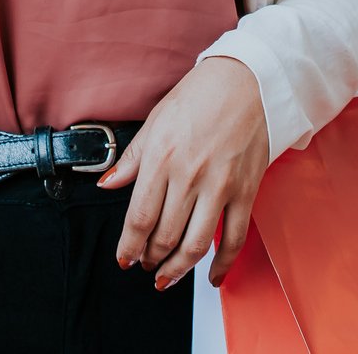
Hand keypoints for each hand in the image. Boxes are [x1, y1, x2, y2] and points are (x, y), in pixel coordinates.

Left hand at [99, 56, 269, 289]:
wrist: (248, 80)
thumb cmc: (199, 95)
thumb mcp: (156, 121)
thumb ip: (132, 159)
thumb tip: (108, 184)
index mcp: (162, 158)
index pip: (139, 218)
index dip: (128, 246)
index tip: (123, 259)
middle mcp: (189, 176)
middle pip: (164, 237)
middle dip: (150, 258)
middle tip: (145, 263)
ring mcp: (220, 186)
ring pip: (196, 245)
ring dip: (178, 269)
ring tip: (167, 275)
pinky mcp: (246, 191)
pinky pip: (234, 239)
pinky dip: (223, 264)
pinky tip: (212, 276)